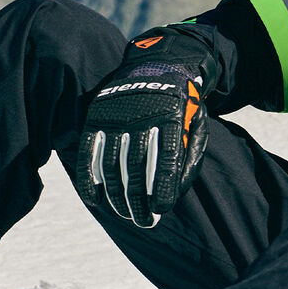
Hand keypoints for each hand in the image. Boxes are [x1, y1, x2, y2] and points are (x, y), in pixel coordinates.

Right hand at [76, 28, 213, 227]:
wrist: (157, 67)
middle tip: (145, 221)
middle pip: (136, 169)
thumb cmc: (182, 105)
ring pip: (111, 166)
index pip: (166, 161)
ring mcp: (115, 117)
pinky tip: (96, 201)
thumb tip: (177, 192)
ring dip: (117, 197)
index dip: (163, 188)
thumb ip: (191, 155)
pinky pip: (89, 153)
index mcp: (170, 117)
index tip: (162, 209)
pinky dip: (89, 180)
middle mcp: (140, 116)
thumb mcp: (198, 123)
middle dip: (139, 201)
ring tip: (126, 215)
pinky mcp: (96, 118)